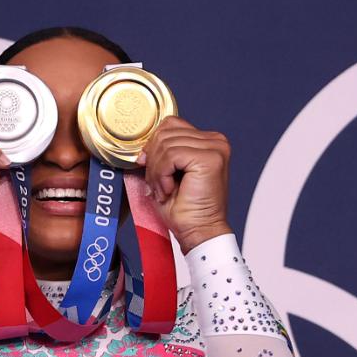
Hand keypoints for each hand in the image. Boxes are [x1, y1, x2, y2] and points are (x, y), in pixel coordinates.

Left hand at [137, 116, 232, 252]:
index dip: (153, 147)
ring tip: (165, 191)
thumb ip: (159, 153)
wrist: (198, 232)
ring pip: (166, 144)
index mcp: (207, 141)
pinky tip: (170, 190)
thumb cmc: (184, 209)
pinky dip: (163, 175)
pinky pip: (171, 155)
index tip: (152, 171)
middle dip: (154, 162)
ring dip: (157, 172)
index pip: (170, 125)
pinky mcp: (210, 159)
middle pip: (165, 133)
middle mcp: (215, 140)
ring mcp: (215, 148)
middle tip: (159, 186)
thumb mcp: (166, 173)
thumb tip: (142, 148)